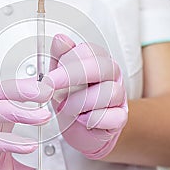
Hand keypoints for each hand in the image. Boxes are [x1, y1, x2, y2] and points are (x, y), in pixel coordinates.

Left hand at [45, 34, 127, 159]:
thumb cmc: (71, 101)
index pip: (89, 51)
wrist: (79, 130)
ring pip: (110, 91)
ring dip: (81, 101)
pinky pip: (116, 116)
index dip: (68, 60)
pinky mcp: (120, 118)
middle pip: (103, 67)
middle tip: (52, 87)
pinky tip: (82, 119)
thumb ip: (59, 58)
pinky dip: (95, 118)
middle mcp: (111, 76)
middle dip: (73, 76)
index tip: (49, 76)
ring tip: (66, 108)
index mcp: (97, 61)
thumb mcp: (59, 77)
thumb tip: (60, 39)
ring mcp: (119, 97)